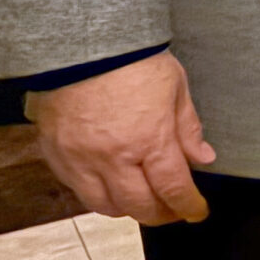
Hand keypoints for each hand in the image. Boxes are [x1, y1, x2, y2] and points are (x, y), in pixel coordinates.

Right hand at [29, 51, 215, 224]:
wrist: (81, 45)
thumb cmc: (132, 60)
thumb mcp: (176, 88)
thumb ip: (188, 129)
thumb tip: (203, 158)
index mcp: (150, 140)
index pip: (173, 189)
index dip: (189, 206)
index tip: (197, 211)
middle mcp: (114, 157)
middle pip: (140, 206)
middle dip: (161, 214)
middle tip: (173, 210)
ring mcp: (81, 159)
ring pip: (105, 206)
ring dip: (127, 209)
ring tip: (142, 200)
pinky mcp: (56, 155)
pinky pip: (76, 189)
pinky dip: (96, 194)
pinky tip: (110, 186)